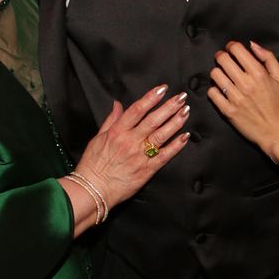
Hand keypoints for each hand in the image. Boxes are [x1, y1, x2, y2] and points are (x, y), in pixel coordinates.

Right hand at [73, 85, 188, 212]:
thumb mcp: (97, 138)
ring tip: (186, 111)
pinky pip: (165, 156)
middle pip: (153, 120)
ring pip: (161, 135)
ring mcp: (140, 155)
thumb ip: (110, 120)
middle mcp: (130, 141)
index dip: (151, 97)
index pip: (137, 110)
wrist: (93, 189)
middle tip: (182, 97)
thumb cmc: (93, 165)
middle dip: (169, 107)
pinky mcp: (147, 170)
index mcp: (117, 132)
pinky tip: (185, 136)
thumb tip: (117, 104)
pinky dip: (176, 146)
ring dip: (175, 122)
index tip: (162, 89)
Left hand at [208, 40, 278, 152]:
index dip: (231, 46)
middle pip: (223, 59)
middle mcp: (246, 84)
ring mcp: (235, 98)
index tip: (231, 49)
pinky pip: (212, 93)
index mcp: (259, 74)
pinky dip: (214, 90)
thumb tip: (252, 45)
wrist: (276, 132)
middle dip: (221, 56)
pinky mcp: (228, 111)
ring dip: (217, 72)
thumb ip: (268, 58)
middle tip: (224, 59)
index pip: (237, 50)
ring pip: (215, 75)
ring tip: (223, 75)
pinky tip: (221, 90)